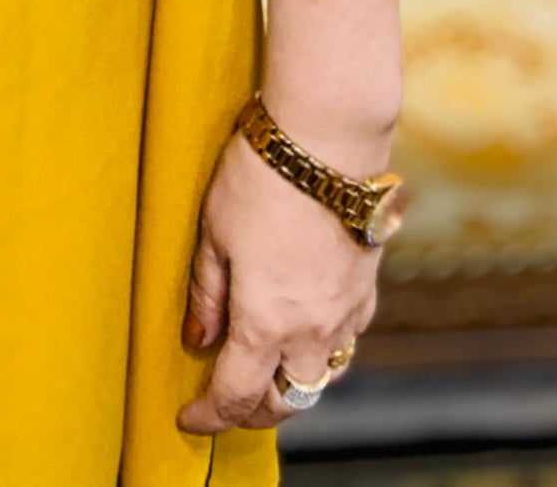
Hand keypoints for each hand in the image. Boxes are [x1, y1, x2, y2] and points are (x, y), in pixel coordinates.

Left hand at [177, 123, 379, 433]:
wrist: (326, 139)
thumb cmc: (260, 177)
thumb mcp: (213, 232)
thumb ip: (207, 293)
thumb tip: (197, 337)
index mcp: (265, 322)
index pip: (235, 395)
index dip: (210, 416)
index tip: (190, 418)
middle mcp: (311, 329)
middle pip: (285, 402)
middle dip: (252, 413)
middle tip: (225, 405)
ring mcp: (345, 312)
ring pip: (320, 378)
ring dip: (292, 389)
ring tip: (265, 378)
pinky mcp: (366, 289)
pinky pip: (346, 343)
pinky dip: (322, 353)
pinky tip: (306, 335)